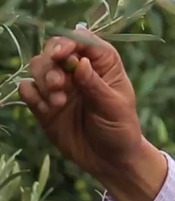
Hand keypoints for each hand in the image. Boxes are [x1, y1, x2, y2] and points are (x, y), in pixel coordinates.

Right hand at [18, 30, 165, 200]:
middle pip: (54, 49)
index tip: (60, 54)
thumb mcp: (113, 107)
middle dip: (51, 64)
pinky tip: (46, 108)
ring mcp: (60, 86)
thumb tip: (80, 62)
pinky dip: (31, 95)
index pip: (82, 40)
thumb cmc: (120, 129)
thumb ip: (94, 85)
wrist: (109, 160)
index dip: (68, 41)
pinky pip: (28, 90)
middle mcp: (79, 70)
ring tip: (58, 102)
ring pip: (38, 67)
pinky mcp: (44, 104)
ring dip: (43, 80)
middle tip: (59, 86)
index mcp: (103, 64)